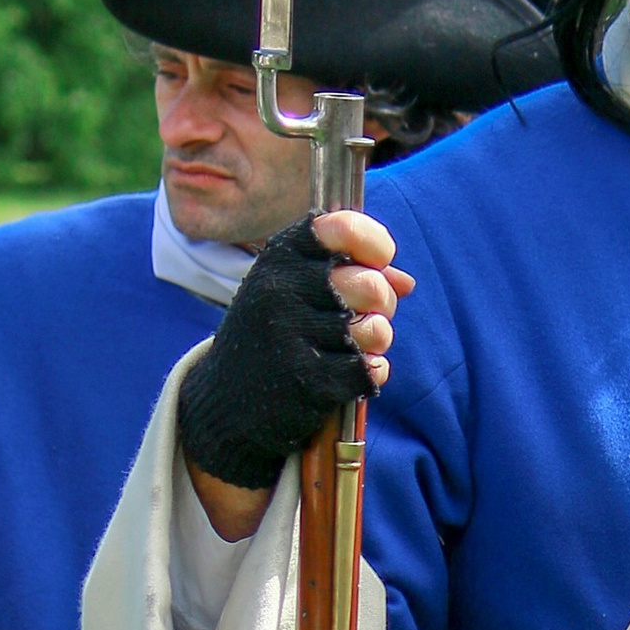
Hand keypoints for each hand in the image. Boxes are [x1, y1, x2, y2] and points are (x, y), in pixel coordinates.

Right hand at [181, 209, 413, 532]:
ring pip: (374, 330)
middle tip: (370, 314)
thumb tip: (405, 282)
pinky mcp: (303, 382)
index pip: (343, 228)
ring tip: (360, 345)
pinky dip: (369, 375)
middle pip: (370, 285)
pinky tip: (350, 376)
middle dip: (383, 302)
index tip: (378, 262)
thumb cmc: (273, 335)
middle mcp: (279, 289)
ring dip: (377, 341)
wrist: (224, 401)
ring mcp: (288, 336)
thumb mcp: (295, 291)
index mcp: (280, 256)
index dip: (375, 244)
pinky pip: (368, 371)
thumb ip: (350, 275)